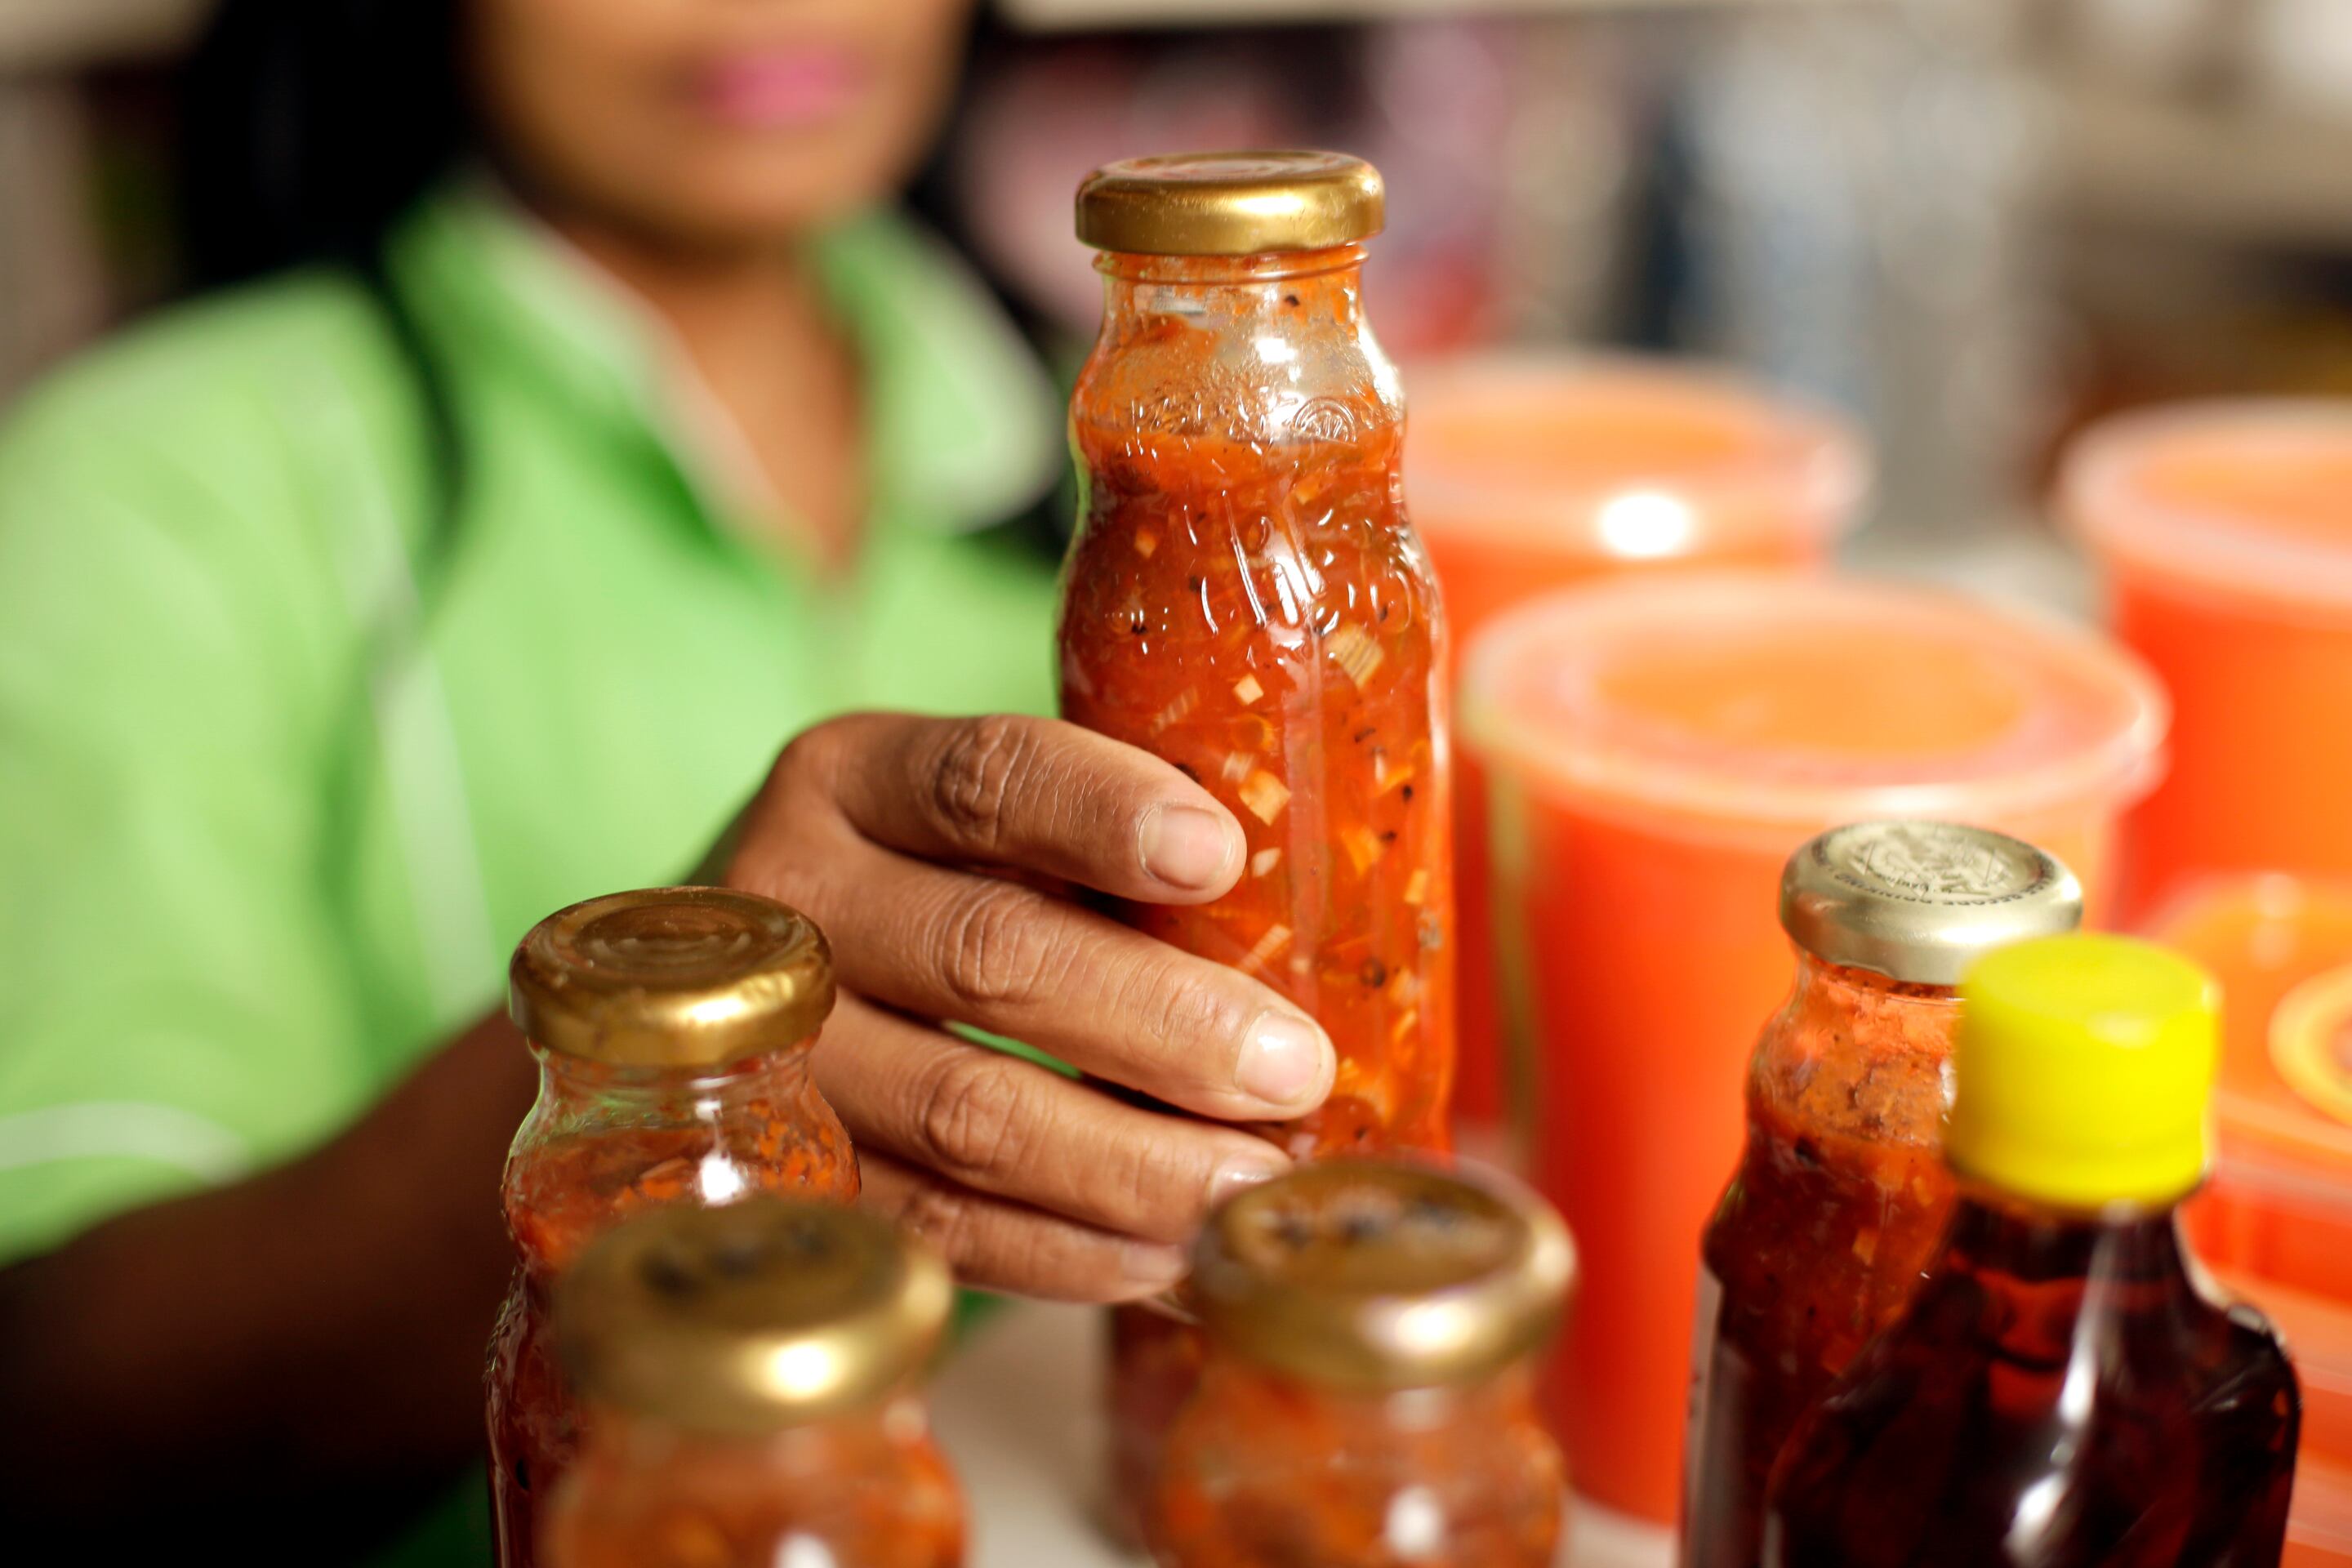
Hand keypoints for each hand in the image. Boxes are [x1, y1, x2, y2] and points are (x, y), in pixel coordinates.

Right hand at [721, 713, 1333, 1302]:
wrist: (768, 998)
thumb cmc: (951, 893)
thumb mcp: (1000, 831)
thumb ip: (1113, 856)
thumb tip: (1315, 936)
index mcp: (855, 777)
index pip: (980, 778)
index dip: (1100, 812)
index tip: (1218, 855)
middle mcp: (794, 904)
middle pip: (985, 954)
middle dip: (1159, 1020)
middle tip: (1291, 1069)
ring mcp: (775, 1055)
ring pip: (964, 1112)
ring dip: (1131, 1161)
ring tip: (1252, 1184)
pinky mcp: (796, 1181)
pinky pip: (940, 1227)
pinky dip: (1070, 1251)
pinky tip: (1171, 1256)